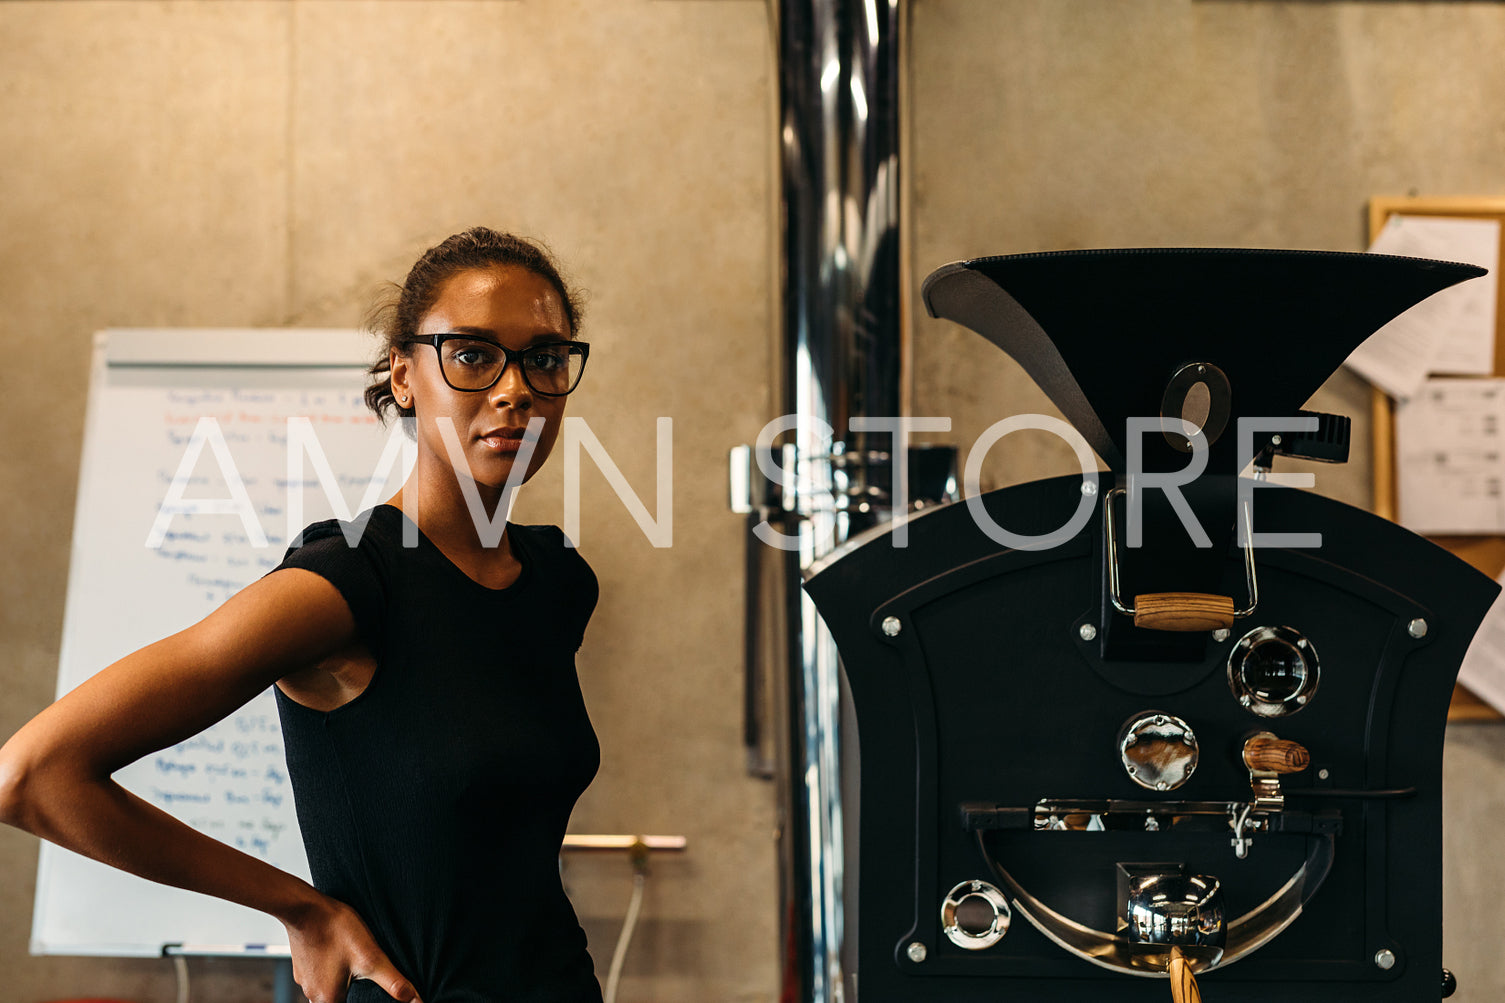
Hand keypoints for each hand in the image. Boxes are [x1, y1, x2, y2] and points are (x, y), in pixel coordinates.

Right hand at [283, 894, 422, 1002]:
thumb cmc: (334, 930)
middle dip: (355, 991)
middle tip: (363, 974)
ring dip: (344, 979)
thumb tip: (415, 1000)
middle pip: (340, 1000)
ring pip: (330, 987)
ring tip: (354, 961)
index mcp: (328, 1000)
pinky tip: (341, 951)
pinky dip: (333, 966)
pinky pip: (322, 973)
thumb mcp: (371, 957)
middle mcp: (312, 994)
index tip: (367, 989)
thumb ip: (393, 981)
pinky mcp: (303, 964)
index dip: (365, 1002)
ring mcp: (305, 979)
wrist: (305, 907)